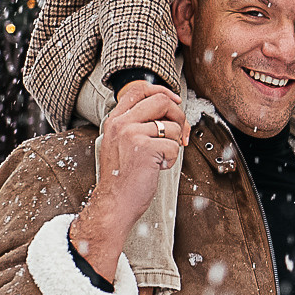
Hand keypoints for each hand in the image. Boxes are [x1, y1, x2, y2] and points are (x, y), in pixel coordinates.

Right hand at [68, 80, 183, 281]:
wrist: (114, 204)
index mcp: (114, 120)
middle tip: (181, 134)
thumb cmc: (121, 178)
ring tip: (159, 159)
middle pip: (161, 100)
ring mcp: (132, 134)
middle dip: (179, 116)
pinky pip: (174, 145)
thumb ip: (137, 125)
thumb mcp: (121, 144)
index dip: (162, 91)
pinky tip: (157, 168)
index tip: (175, 101)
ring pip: (172, 126)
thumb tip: (170, 111)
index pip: (139, 90)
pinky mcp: (145, 148)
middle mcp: (121, 123)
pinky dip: (171, 160)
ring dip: (174, 145)